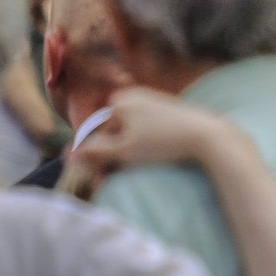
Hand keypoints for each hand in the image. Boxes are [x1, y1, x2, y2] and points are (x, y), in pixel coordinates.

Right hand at [73, 87, 240, 190]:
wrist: (208, 136)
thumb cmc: (163, 143)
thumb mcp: (124, 152)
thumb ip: (95, 153)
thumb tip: (68, 154)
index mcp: (120, 101)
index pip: (97, 134)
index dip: (98, 158)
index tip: (105, 179)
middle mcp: (135, 96)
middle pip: (114, 132)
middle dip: (114, 154)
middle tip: (121, 176)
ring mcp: (153, 102)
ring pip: (132, 133)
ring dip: (130, 152)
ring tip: (142, 166)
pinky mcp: (170, 112)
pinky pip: (149, 131)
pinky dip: (148, 145)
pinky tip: (158, 156)